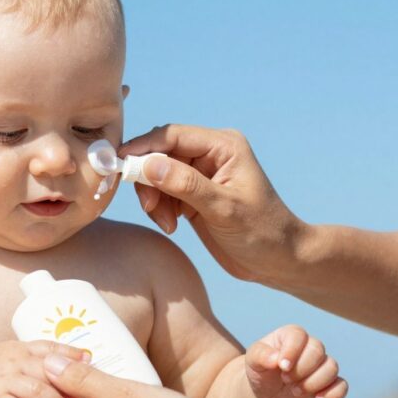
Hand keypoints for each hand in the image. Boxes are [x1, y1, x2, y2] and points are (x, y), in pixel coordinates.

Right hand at [0, 341, 84, 397]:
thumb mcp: (17, 357)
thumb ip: (42, 360)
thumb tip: (81, 363)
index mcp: (24, 350)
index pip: (52, 347)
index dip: (72, 354)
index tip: (92, 362)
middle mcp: (16, 362)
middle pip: (50, 369)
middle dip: (71, 385)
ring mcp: (4, 380)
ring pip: (36, 389)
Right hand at [119, 124, 301, 284]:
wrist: (277, 261)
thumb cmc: (263, 232)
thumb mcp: (224, 209)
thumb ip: (186, 185)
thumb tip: (148, 164)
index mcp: (223, 146)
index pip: (172, 136)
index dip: (143, 147)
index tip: (120, 165)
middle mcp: (210, 154)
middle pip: (160, 153)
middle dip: (148, 180)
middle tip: (150, 207)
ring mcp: (200, 174)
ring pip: (157, 175)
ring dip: (154, 199)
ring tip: (168, 224)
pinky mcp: (192, 195)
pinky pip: (162, 193)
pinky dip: (159, 209)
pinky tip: (172, 226)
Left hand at [245, 325, 347, 397]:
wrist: (268, 396)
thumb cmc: (261, 372)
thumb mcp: (253, 362)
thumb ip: (260, 355)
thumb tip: (275, 358)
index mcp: (291, 336)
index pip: (298, 336)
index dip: (292, 351)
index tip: (281, 367)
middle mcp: (310, 347)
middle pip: (318, 351)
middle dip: (301, 369)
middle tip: (286, 380)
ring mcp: (322, 366)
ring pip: (331, 368)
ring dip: (313, 383)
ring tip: (295, 391)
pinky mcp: (330, 385)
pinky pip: (342, 387)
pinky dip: (332, 395)